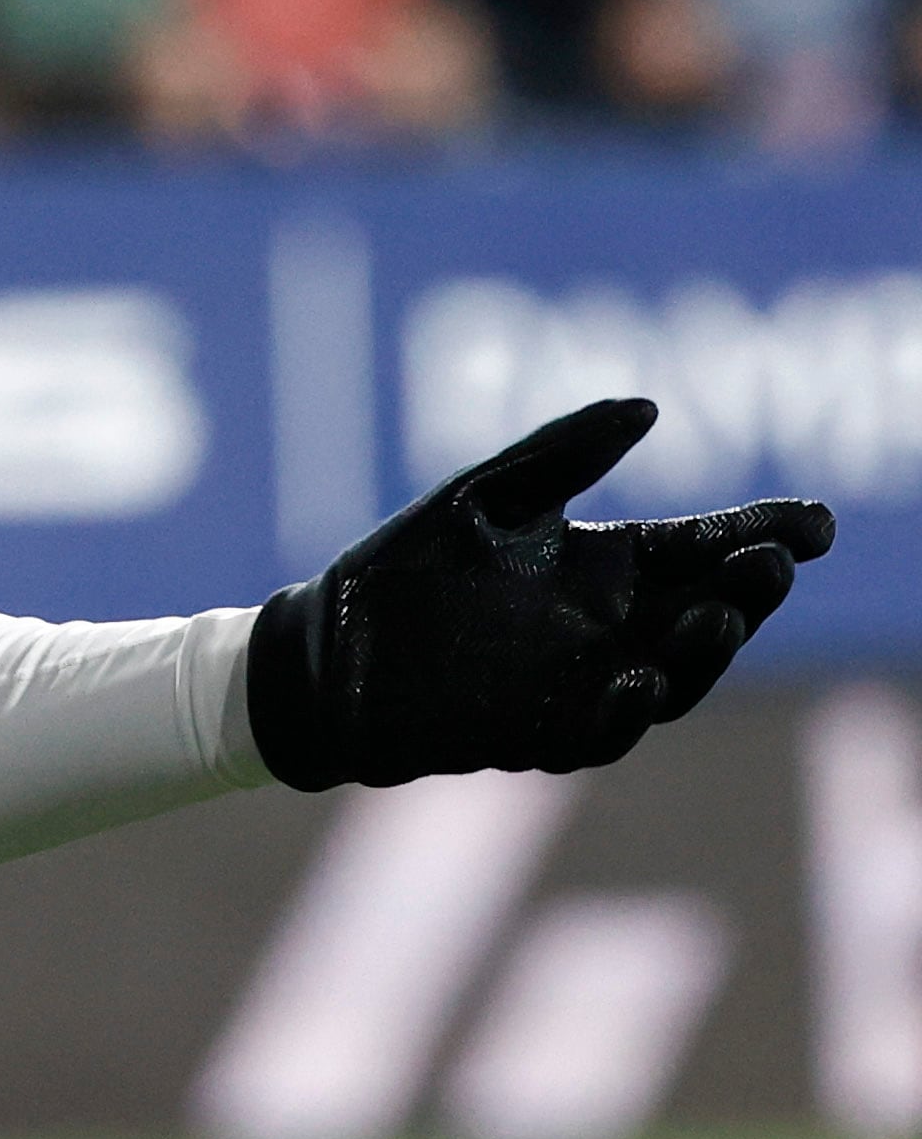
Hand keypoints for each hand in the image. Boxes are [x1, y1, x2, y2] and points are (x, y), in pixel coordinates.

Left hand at [247, 397, 829, 790]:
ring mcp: (583, 685)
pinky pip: (599, 732)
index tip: (814, 520)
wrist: (324, 651)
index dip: (763, 533)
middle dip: (750, 591)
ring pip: (675, 677)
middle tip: (771, 561)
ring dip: (705, 652)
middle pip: (708, 613)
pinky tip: (637, 682)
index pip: (703, 546)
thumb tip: (648, 405)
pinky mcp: (541, 733)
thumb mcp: (480, 497)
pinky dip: (624, 712)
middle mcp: (611, 628)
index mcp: (607, 565)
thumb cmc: (403, 568)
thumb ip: (560, 455)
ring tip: (720, 615)